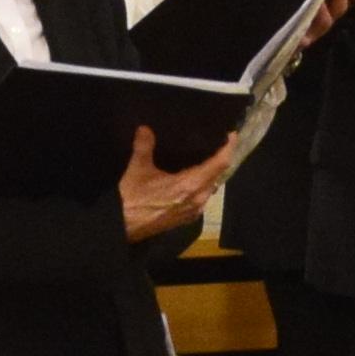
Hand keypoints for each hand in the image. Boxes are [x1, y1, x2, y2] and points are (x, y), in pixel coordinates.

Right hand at [117, 127, 237, 242]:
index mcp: (190, 185)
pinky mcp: (187, 218)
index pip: (219, 164)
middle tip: (220, 143)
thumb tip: (145, 128)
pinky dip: (204, 185)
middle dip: (222, 159)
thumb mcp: (138, 168)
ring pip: (211, 188)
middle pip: (219, 175)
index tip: (231, 135)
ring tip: (208, 158)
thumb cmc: (132, 198)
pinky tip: (195, 178)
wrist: (123, 227)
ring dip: (213, 173)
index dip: (228, 148)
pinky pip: (203, 197)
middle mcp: (198, 198)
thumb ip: (144, 145)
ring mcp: (194, 210)